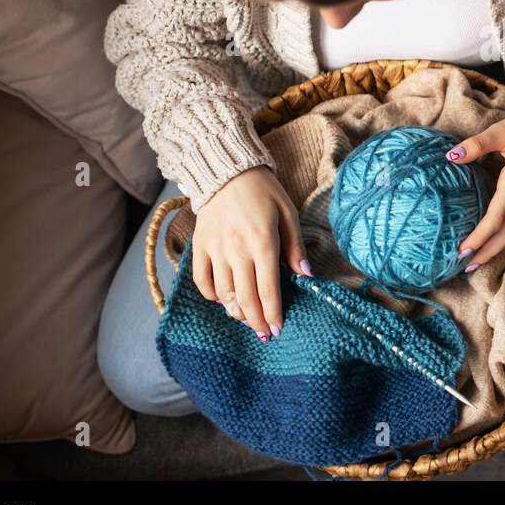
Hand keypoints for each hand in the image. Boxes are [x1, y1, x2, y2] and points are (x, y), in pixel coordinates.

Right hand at [191, 166, 308, 340]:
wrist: (226, 171)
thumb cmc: (263, 191)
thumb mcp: (288, 212)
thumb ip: (295, 245)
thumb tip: (306, 274)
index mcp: (263, 242)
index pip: (268, 289)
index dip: (273, 313)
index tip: (278, 329)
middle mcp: (237, 250)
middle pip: (246, 298)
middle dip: (257, 321)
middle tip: (264, 333)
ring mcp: (215, 249)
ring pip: (224, 293)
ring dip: (236, 312)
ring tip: (248, 320)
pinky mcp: (199, 246)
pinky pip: (202, 280)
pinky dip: (212, 295)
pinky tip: (224, 300)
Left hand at [447, 115, 504, 271]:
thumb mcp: (502, 131)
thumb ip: (477, 144)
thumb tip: (452, 156)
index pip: (498, 216)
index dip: (480, 236)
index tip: (463, 250)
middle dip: (487, 252)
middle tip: (464, 267)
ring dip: (495, 248)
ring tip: (474, 262)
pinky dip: (503, 236)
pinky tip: (490, 242)